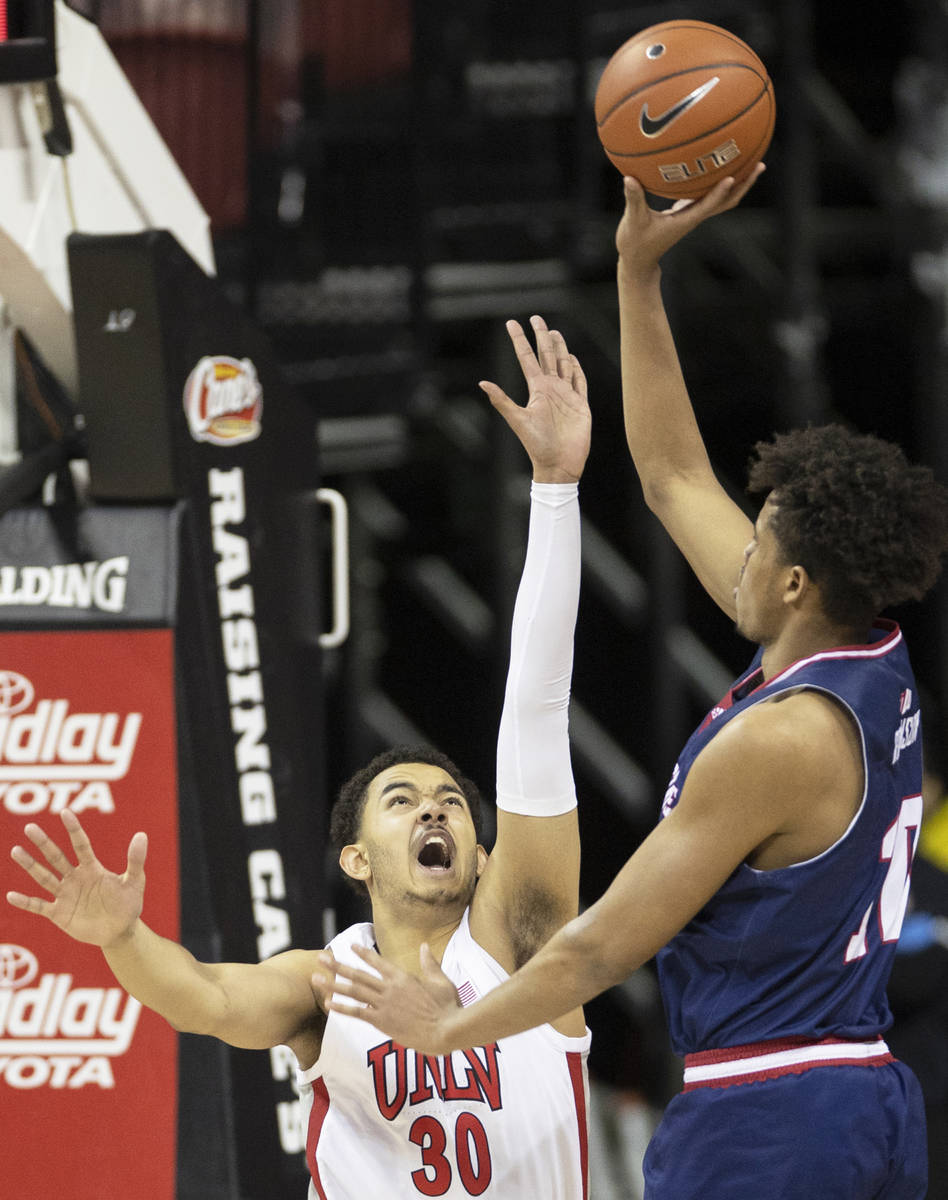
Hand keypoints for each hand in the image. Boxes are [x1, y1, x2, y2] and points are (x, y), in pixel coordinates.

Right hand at [6, 810, 145, 947]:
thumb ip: (135, 860)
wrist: (120, 931)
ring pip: (44, 877)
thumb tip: (142, 835)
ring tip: (16, 850)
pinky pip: (39, 906)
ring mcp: (65, 895)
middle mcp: (75, 878)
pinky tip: (11, 895)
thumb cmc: (128, 904)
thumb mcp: (134, 882)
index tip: (65, 812)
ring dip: (30, 865)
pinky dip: (26, 902)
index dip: (74, 829)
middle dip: (44, 843)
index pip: (81, 845)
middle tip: (30, 827)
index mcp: (92, 868)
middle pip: (57, 857)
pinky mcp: (59, 914)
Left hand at [311, 942, 462, 1054]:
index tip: (349, 946)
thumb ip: (430, 963)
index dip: (363, 953)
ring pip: (354, 991)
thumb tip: (424, 946)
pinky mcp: (383, 1021)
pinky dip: (342, 1007)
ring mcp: (385, 1004)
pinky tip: (328, 1003)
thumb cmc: (448, 1006)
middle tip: (321, 957)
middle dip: (337, 965)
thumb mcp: (441, 980)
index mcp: (403, 976)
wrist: (447, 1029)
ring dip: (333, 984)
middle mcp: (390, 987)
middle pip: (358, 974)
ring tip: (316, 977)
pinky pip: (358, 1013)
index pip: (378, 962)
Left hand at [480, 315, 590, 482]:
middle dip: (542, 337)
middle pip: (546, 356)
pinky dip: (576, 369)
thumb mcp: (518, 420)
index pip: (526, 359)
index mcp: (537, 390)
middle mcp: (551, 389)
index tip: (512, 323)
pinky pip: (579, 382)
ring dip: (560, 348)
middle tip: (536, 317)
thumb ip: (502, 400)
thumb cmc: (537, 445)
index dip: (520, 340)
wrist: (558, 463)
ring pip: (563, 364)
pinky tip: (572, 358)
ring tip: (554, 332)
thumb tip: (482, 383)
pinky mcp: (581, 405)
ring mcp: (566, 396)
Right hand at [616, 165, 764, 281]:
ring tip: (753, 161)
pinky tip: (720, 165)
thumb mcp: (632, 222)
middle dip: (745, 184)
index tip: (732, 177)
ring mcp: (694, 214)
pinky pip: (710, 195)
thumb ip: (633, 199)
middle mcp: (695, 216)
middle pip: (728, 201)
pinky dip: (720, 182)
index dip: (720, 192)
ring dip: (740, 183)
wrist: (639, 261)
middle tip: (760, 164)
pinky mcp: (688, 211)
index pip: (708, 205)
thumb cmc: (635, 244)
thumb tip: (630, 178)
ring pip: (723, 199)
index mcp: (686, 220)